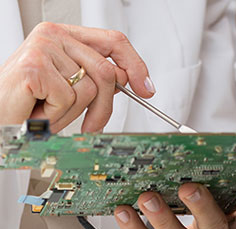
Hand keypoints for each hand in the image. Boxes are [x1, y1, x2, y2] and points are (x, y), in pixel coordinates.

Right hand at [0, 22, 153, 131]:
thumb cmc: (29, 104)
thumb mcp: (71, 88)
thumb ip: (97, 78)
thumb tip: (132, 81)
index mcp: (64, 36)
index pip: (113, 41)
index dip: (135, 65)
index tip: (146, 89)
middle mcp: (53, 35)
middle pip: (107, 71)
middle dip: (105, 106)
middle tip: (93, 126)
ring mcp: (42, 48)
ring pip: (90, 89)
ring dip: (73, 113)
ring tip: (49, 111)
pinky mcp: (34, 67)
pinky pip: (69, 99)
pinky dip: (56, 115)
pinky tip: (38, 111)